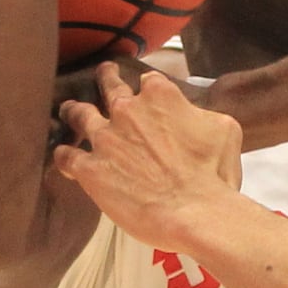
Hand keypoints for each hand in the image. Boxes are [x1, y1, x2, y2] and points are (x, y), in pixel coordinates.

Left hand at [53, 62, 243, 249]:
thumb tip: (191, 118)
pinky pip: (66, 157)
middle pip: (109, 85)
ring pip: (78, 114)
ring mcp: (104, 137)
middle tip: (103, 76)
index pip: (150, 81)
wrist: (193, 210)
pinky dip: (64, 155)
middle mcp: (127, 110)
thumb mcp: (224, 130)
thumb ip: (200, 116)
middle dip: (106, 78)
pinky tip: (63, 157)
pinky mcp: (89, 168)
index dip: (149, 88)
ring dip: (73, 111)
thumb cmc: (214, 172)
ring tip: (69, 110)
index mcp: (161, 96)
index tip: (149, 93)